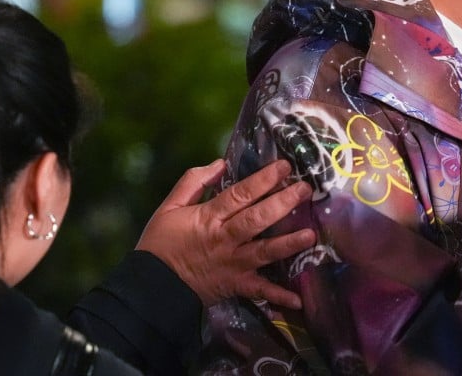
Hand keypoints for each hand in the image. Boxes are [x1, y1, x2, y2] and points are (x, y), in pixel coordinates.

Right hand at [136, 158, 314, 308]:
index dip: (263, 180)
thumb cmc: (160, 243)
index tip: (284, 167)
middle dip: (283, 203)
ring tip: (310, 235)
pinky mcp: (235, 285)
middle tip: (305, 190)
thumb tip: (220, 163)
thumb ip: (194, 181)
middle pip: (257, 219)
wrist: (151, 286)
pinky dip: (278, 296)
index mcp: (209, 218)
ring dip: (288, 244)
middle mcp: (225, 239)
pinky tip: (297, 299)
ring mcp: (232, 264)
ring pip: (264, 252)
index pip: (240, 194)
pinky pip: (258, 291)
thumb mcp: (170, 206)